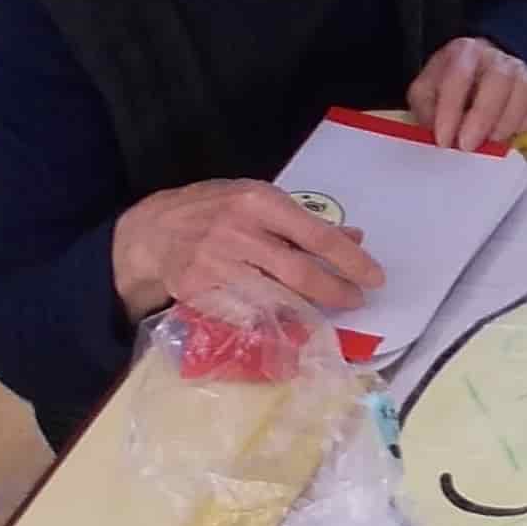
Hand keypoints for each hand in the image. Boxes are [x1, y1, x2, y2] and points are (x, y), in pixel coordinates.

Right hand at [109, 180, 382, 321]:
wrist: (153, 232)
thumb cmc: (212, 211)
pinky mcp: (201, 291)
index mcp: (258, 201)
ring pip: (277, 297)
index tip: (374, 277)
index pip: (316, 234)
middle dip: (336, 291)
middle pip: (300, 272)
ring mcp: (218, 263)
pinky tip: (288, 324)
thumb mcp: (256, 201)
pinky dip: (272, 322)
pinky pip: (247, 313)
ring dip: (309, 310)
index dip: (349, 260)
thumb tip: (354, 238)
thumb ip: (302, 221)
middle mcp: (240, 231)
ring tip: (327, 314)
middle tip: (356, 301)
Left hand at [410, 37, 526, 151]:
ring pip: (525, 91)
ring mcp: (525, 69)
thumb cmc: (456, 84)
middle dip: (482, 118)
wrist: (490, 65)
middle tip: (468, 146)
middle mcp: (498, 56)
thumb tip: (435, 130)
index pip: (458, 76)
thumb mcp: (429, 88)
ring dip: (507, 122)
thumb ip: (426, 107)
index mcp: (465, 52)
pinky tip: (517, 129)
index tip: (443, 140)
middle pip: (498, 81)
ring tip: (492, 140)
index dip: (450, 111)